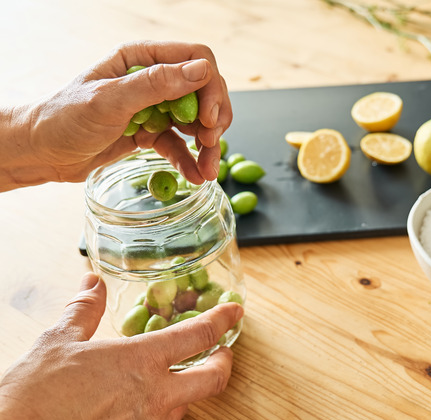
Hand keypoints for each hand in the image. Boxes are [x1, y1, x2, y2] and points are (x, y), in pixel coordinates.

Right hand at [0, 272, 243, 419]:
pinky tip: (145, 402)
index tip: (235, 310)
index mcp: (142, 360)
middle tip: (220, 350)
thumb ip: (84, 311)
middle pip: (215, 378)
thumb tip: (91, 284)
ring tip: (178, 375)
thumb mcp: (59, 340)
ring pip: (188, 404)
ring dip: (190, 388)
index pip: (200, 335)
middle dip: (224, 361)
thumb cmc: (35, 393)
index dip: (223, 319)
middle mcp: (155, 394)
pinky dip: (162, 410)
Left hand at [5, 40, 231, 188]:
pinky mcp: (152, 132)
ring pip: (197, 121)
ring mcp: (154, 107)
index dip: (210, 87)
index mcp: (142, 58)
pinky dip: (191, 160)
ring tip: (208, 169)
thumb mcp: (111, 100)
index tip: (208, 119)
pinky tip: (196, 176)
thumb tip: (201, 70)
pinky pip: (181, 145)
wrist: (42, 151)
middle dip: (213, 119)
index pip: (196, 59)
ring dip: (208, 145)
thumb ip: (157, 84)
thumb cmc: (64, 118)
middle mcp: (152, 79)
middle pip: (204, 91)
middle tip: (210, 142)